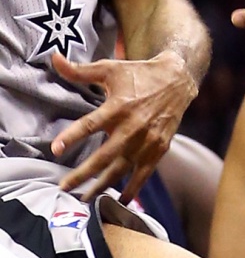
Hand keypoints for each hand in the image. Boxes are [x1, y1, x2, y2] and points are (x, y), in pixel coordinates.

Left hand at [50, 50, 197, 200]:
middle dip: (82, 174)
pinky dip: (133, 188)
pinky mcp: (158, 149)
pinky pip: (143, 174)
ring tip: (85, 198)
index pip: (90, 124)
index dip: (72, 136)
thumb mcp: (109, 69)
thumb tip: (54, 58)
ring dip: (102, 185)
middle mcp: (132, 127)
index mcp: (118, 106)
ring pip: (121, 169)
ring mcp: (147, 141)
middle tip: (64, 187)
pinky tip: (120, 199)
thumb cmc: (139, 74)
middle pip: (103, 156)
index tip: (55, 149)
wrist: (177, 80)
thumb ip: (79, 70)